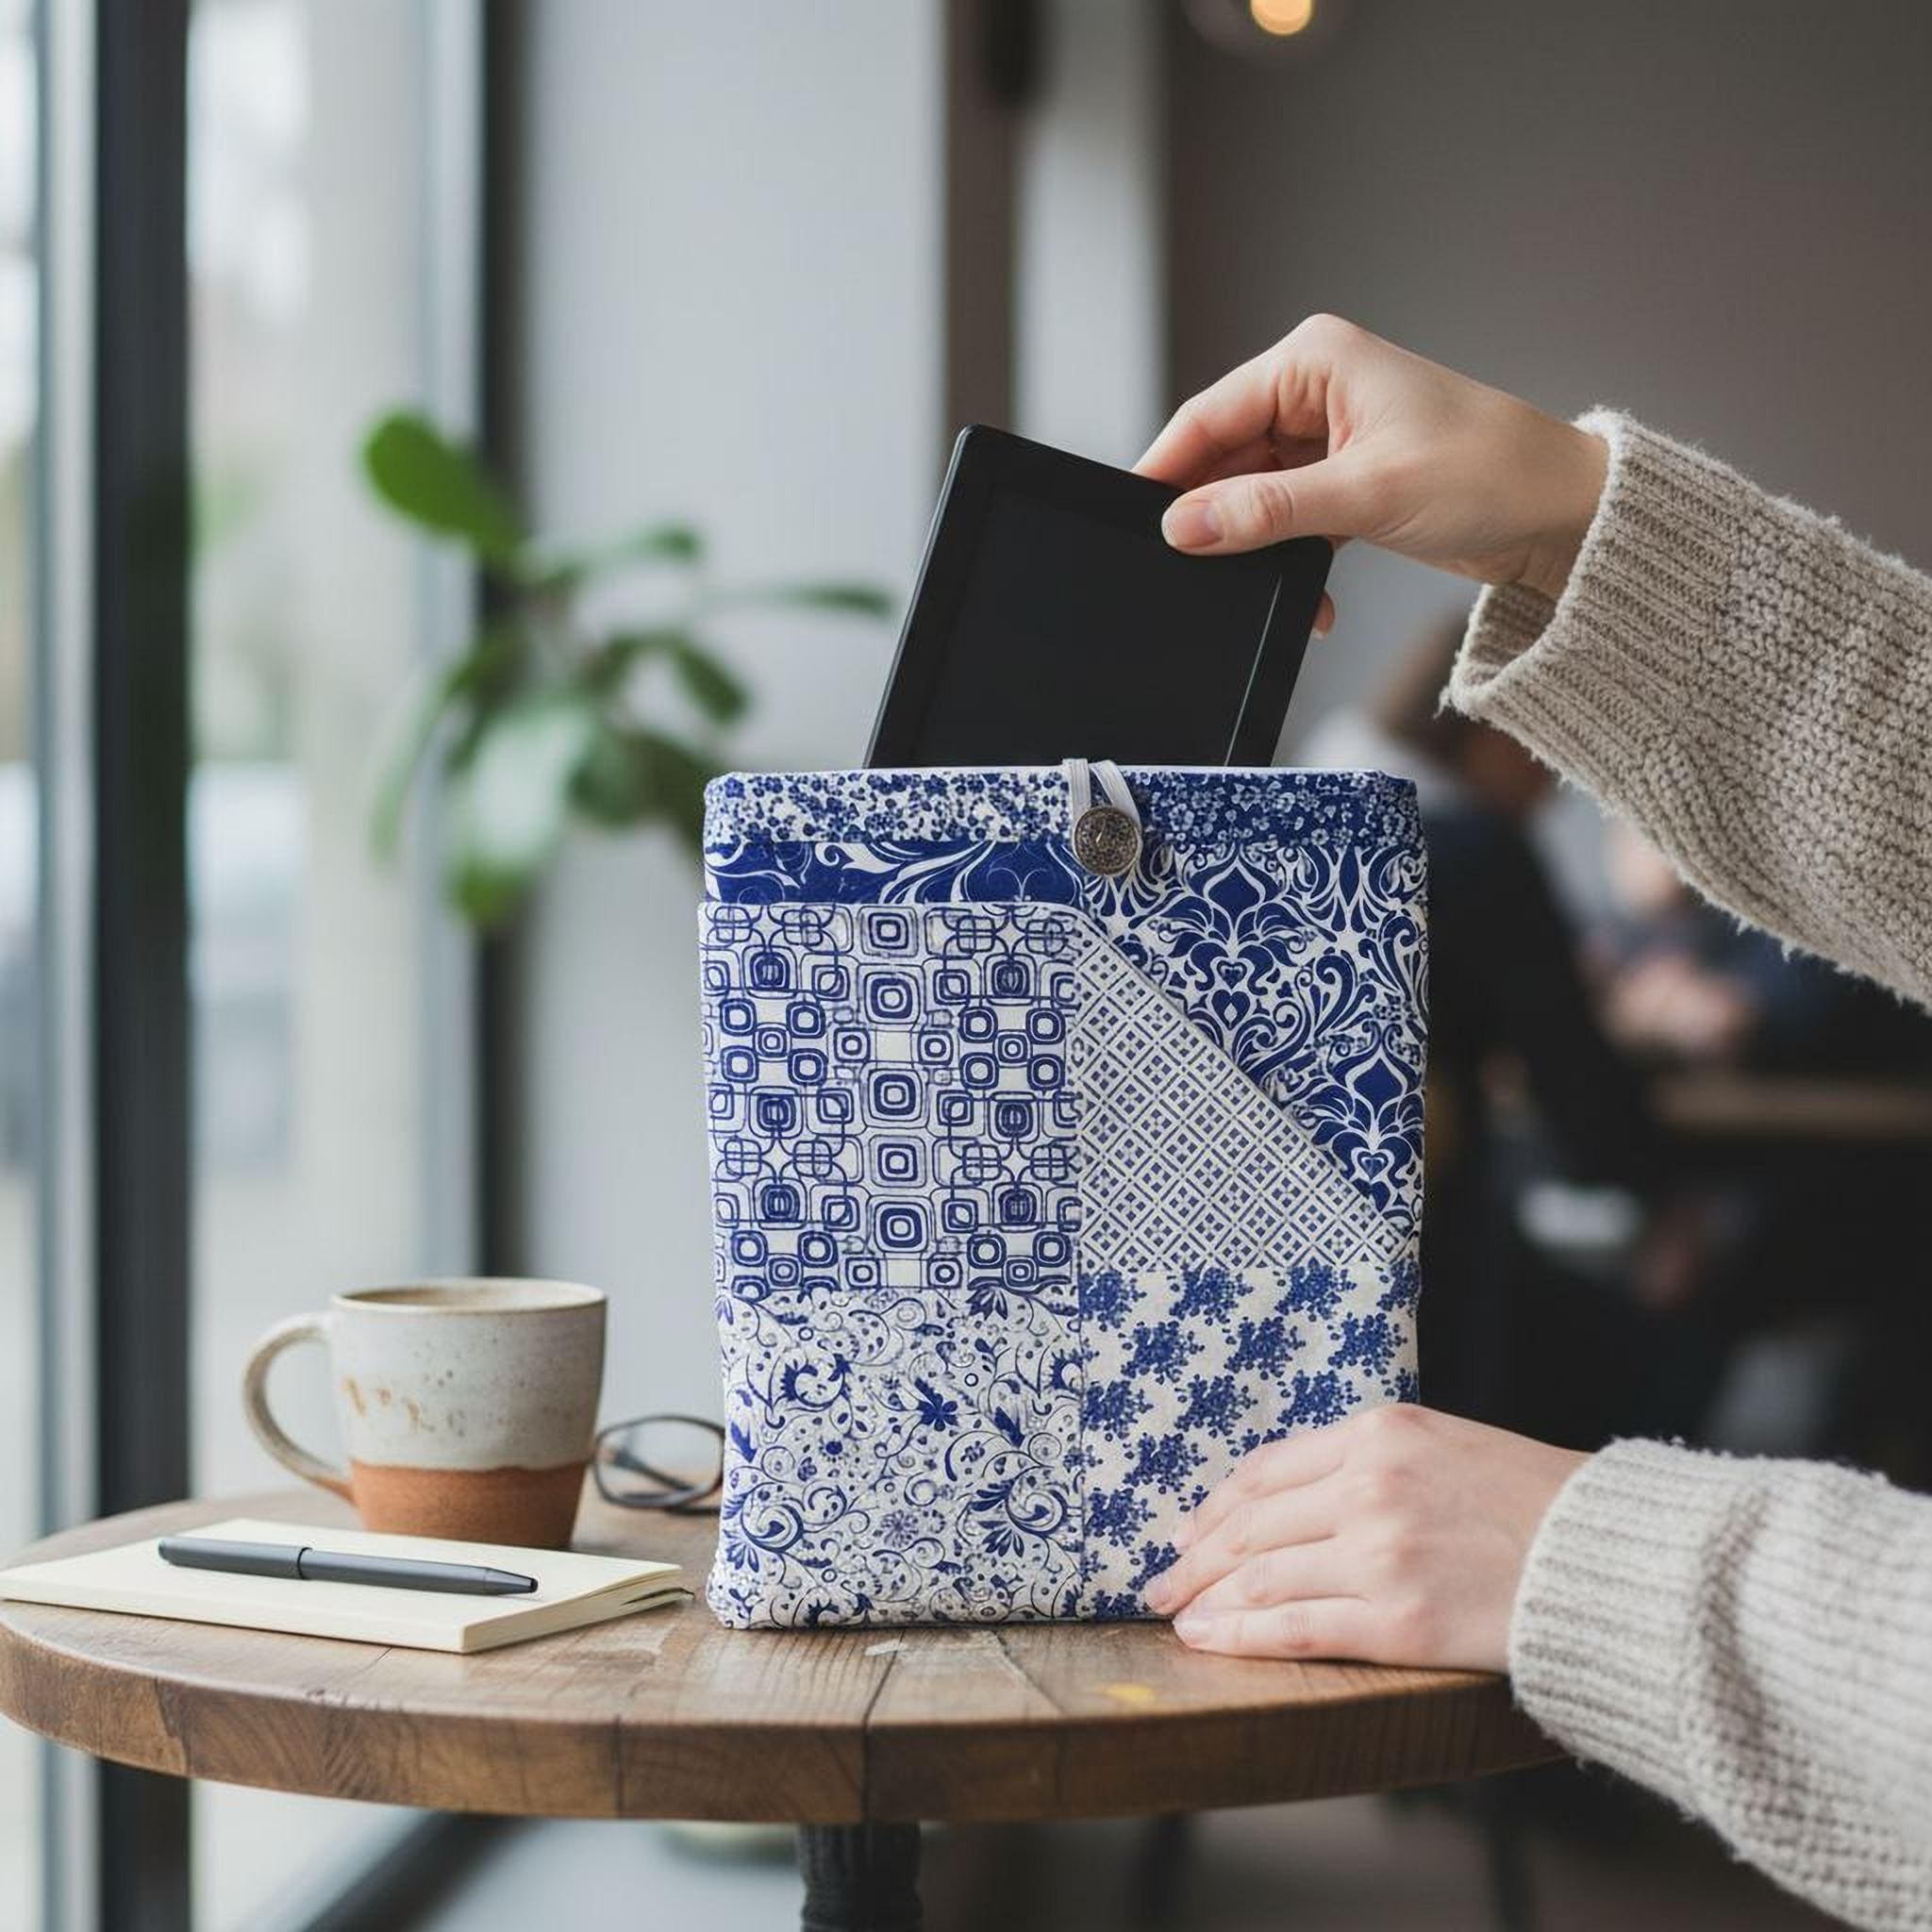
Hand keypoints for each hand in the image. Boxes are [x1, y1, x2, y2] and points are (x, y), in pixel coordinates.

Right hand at [1136, 315, 1607, 628]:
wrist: (1563, 516)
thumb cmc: (1491, 475)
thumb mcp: (1366, 494)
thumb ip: (1267, 512)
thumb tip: (1187, 527)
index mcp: (1315, 361)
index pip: (1209, 415)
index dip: (1166, 472)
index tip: (1133, 523)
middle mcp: (1317, 392)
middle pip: (1225, 459)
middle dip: (1215, 518)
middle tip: (1195, 571)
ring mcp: (1331, 440)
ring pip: (1254, 498)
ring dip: (1258, 548)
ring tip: (1268, 585)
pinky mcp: (1347, 484)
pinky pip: (1289, 523)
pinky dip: (1291, 560)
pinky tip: (1308, 596)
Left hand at [1143, 1405, 1587, 1671]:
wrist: (1608, 1557)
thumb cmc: (1533, 1502)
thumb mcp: (1442, 1446)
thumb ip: (1369, 1462)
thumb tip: (1291, 1499)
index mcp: (1377, 1433)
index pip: (1265, 1471)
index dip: (1214, 1507)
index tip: (1187, 1531)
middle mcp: (1369, 1485)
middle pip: (1252, 1524)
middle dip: (1196, 1558)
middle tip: (1162, 1582)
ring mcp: (1381, 1553)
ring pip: (1263, 1577)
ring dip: (1208, 1601)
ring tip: (1178, 1618)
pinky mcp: (1399, 1620)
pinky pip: (1297, 1628)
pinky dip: (1242, 1637)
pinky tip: (1209, 1642)